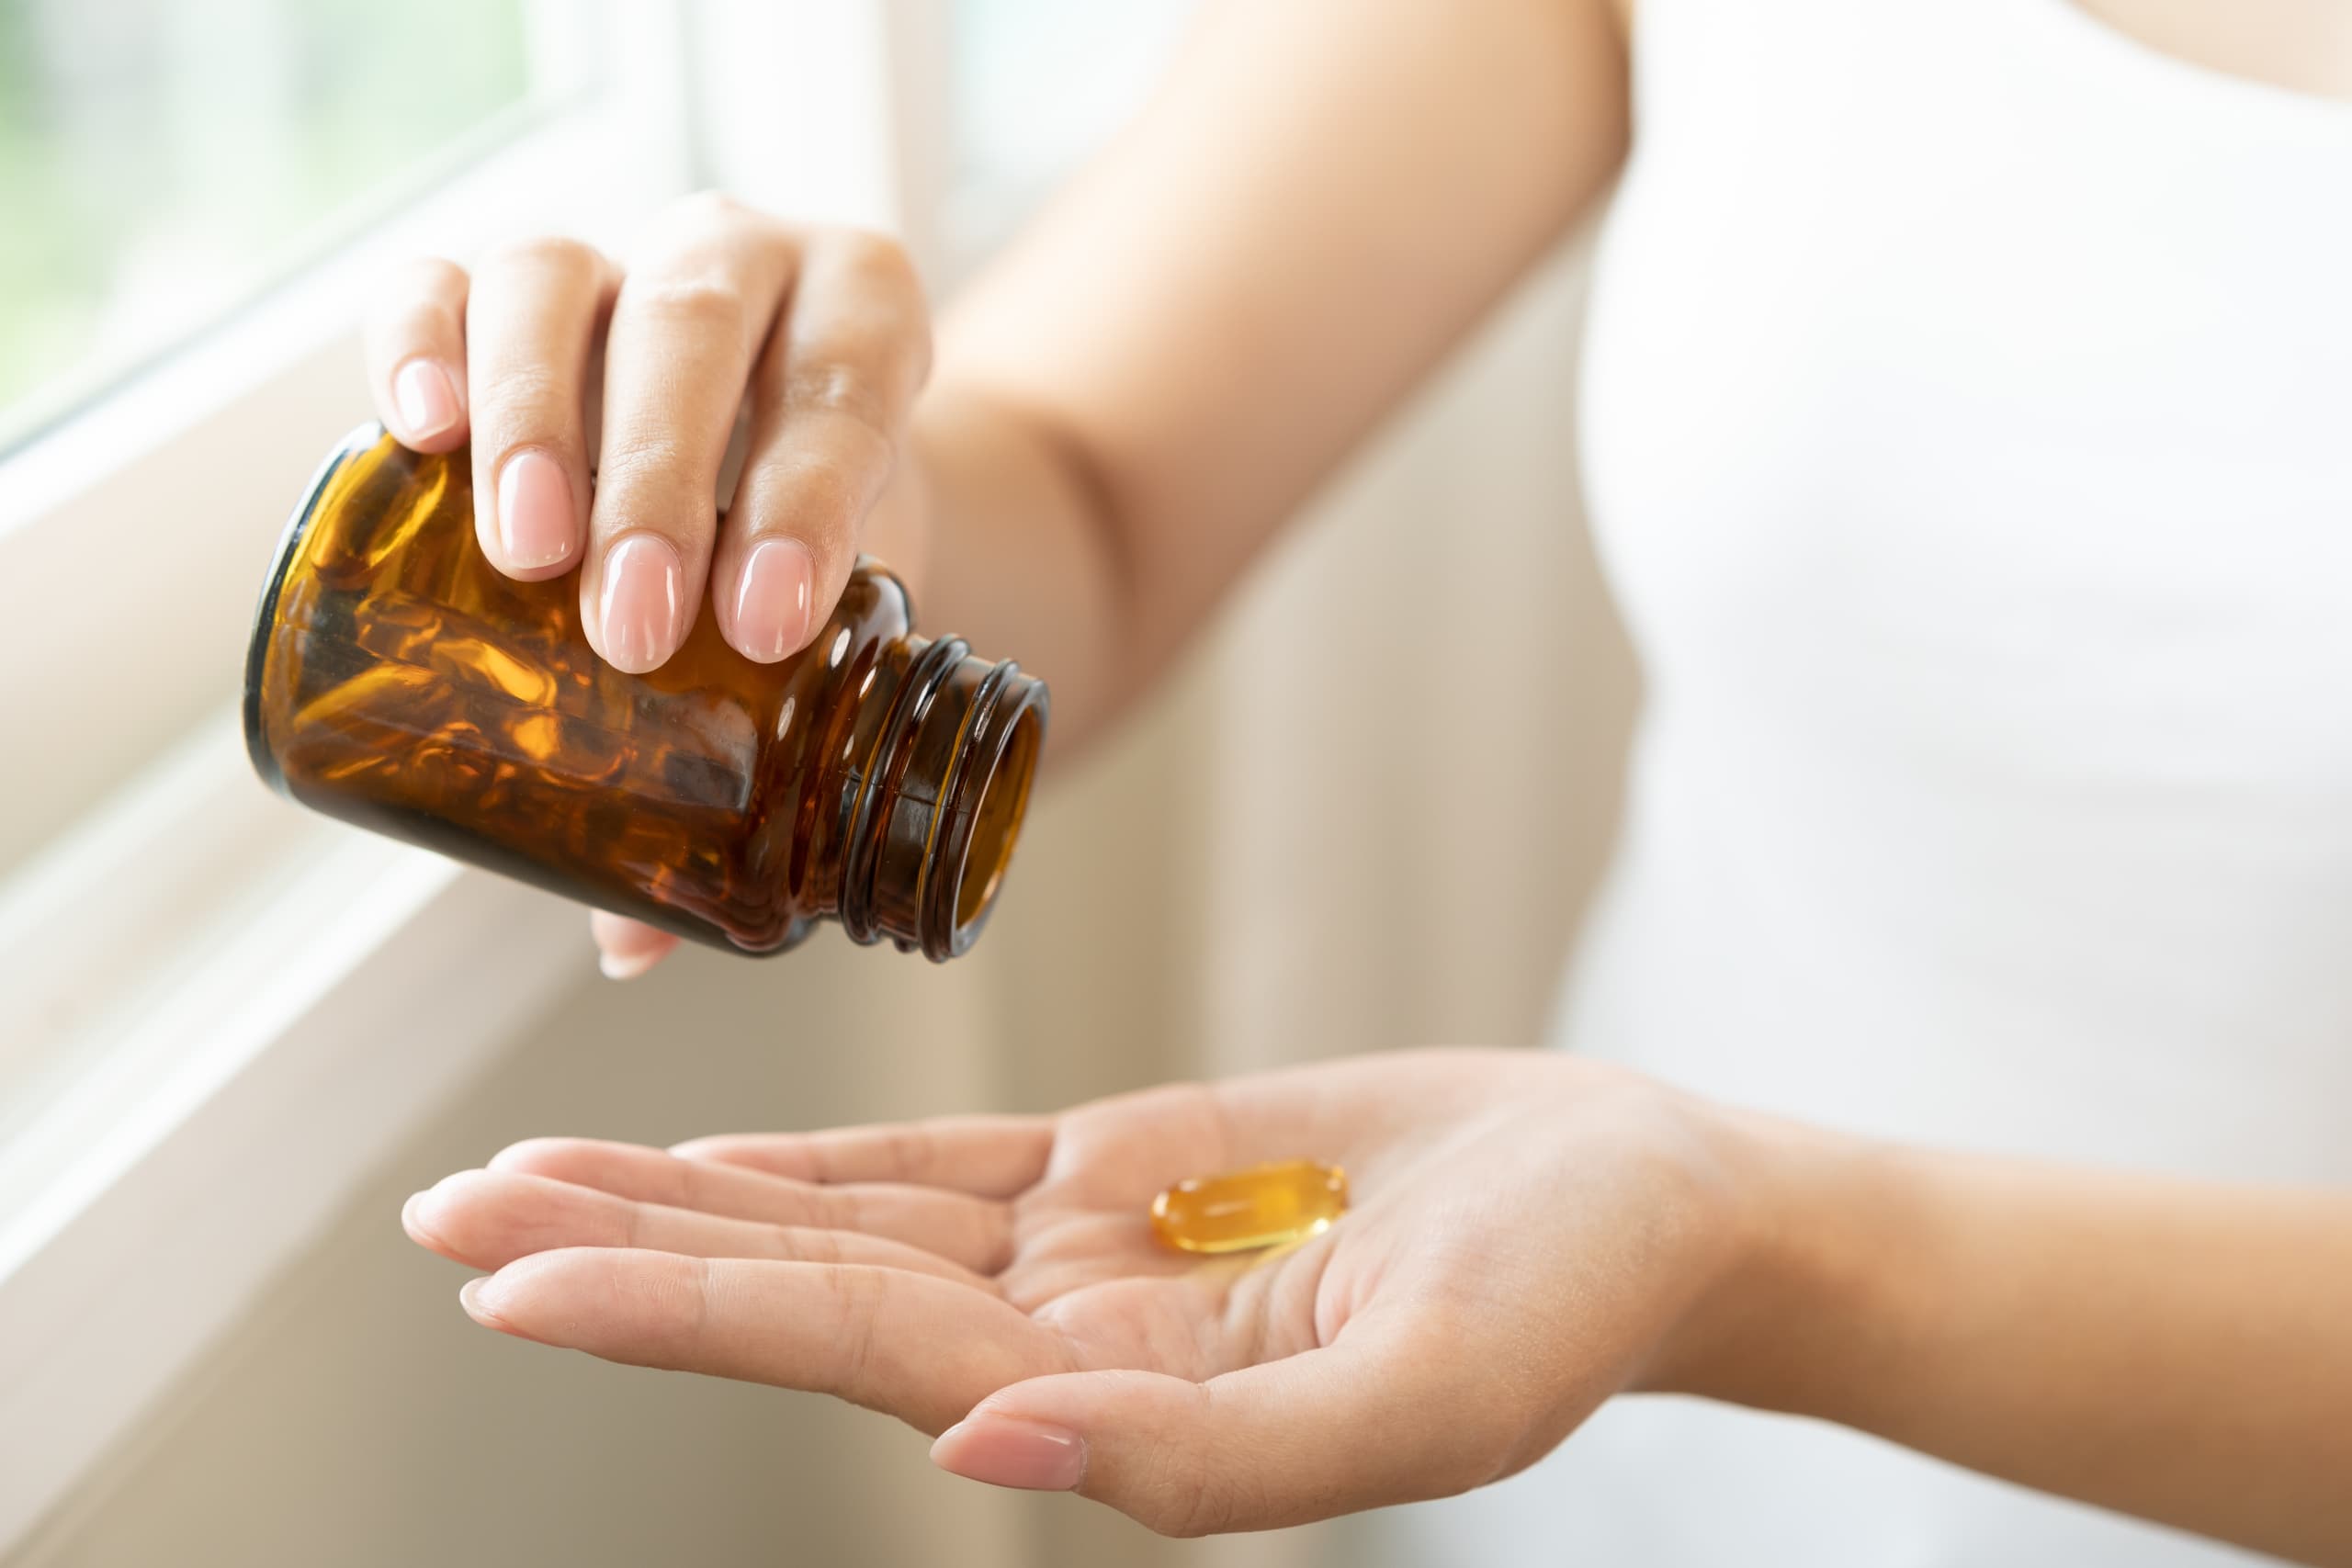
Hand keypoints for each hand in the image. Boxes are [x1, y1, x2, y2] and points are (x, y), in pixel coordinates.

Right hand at [363, 194, 935, 978]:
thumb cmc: (812, 533)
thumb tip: (640, 943)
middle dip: (660, 483)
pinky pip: (438, 279)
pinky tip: (410, 428)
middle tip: (633, 628)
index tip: (768, 625)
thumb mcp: (835, 617)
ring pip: (556, 282)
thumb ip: (767, 748)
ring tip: (518, 557)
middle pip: (692, 326)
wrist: (777, 432)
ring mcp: (613, 260)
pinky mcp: (496, 286)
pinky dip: (415, 339)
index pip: (845, 385)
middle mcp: (741, 261)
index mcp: (863, 318)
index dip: (809, 500)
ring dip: (536, 420)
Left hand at [401, 1048, 1753, 1535]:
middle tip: (446, 1224)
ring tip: (520, 1184)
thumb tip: (985, 1460)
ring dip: (683, 1200)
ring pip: (843, 1223)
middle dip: (623, 1257)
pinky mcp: (1125, 1169)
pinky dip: (815, 1162)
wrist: (1639, 1203)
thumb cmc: (1568, 1306)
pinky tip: (708, 1160)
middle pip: (805, 1290)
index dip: (681, 1313)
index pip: (855, 1356)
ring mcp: (1086, 1254)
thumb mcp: (1425, 1399)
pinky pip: (937, 1167)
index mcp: (1117, 1410)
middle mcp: (1069, 1341)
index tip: (511, 1283)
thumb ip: (1208, 1462)